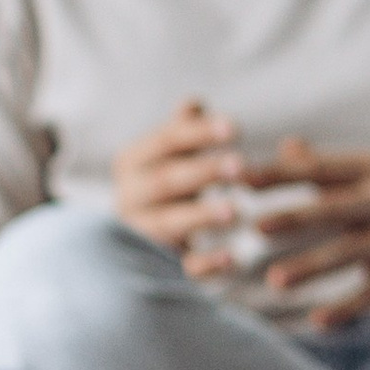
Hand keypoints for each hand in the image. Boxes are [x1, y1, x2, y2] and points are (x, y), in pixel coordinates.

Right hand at [109, 100, 245, 259]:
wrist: (135, 239)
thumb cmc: (164, 184)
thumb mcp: (171, 155)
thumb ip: (183, 131)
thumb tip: (193, 102)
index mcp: (132, 162)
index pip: (166, 141)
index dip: (199, 134)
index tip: (235, 128)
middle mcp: (129, 197)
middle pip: (165, 181)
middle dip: (203, 173)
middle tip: (241, 166)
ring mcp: (141, 233)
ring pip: (168, 223)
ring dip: (201, 216)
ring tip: (236, 211)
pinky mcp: (159, 267)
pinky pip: (180, 267)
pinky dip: (206, 264)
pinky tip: (232, 258)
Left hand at [231, 136, 369, 323]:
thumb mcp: (361, 176)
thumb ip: (320, 166)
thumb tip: (286, 145)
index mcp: (366, 172)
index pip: (317, 170)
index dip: (279, 173)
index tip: (239, 176)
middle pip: (334, 209)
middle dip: (296, 217)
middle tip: (257, 227)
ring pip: (348, 253)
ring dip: (311, 267)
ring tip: (275, 281)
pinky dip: (345, 309)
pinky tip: (316, 323)